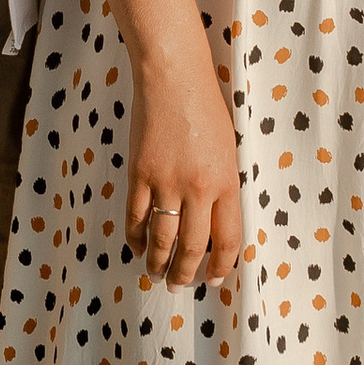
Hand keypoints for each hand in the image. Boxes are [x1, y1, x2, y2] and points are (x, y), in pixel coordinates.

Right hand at [128, 59, 244, 288]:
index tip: (214, 279)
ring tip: (156, 274)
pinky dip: (135, 236)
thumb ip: (222, 187)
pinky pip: (136, 216)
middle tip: (179, 285)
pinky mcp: (140, 173)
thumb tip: (213, 223)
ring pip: (162, 238)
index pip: (228, 239)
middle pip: (193, 246)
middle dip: (185, 273)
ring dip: (158, 262)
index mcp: (227, 182)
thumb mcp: (228, 150)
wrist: (172, 78)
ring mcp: (167, 182)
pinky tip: (136, 246)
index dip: (221, 265)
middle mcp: (199, 188)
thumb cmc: (204, 108)